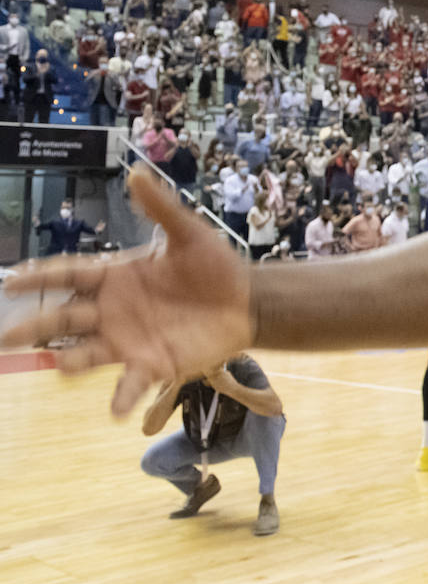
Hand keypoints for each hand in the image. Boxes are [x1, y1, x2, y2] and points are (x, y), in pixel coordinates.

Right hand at [1, 167, 252, 416]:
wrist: (248, 301)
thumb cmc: (215, 267)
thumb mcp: (190, 234)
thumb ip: (161, 208)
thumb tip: (136, 173)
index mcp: (116, 276)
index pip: (68, 275)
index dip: (39, 277)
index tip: (9, 279)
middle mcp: (113, 311)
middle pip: (64, 319)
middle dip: (34, 327)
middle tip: (6, 337)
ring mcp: (129, 340)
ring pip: (87, 353)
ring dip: (72, 362)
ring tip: (60, 366)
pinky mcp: (153, 364)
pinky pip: (130, 382)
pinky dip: (121, 397)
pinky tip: (114, 410)